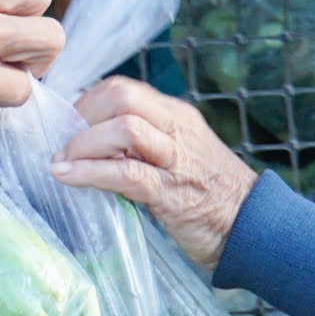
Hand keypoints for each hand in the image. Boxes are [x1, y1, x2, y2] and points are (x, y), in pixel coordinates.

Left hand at [51, 78, 255, 269]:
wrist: (253, 228)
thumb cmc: (209, 196)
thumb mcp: (177, 156)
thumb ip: (143, 144)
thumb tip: (90, 143)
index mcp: (176, 115)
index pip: (124, 88)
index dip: (87, 102)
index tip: (67, 126)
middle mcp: (176, 127)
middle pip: (121, 96)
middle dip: (82, 115)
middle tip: (62, 142)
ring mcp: (176, 158)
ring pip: (124, 127)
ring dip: (82, 143)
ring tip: (61, 161)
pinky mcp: (172, 192)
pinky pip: (126, 172)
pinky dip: (89, 171)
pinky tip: (67, 176)